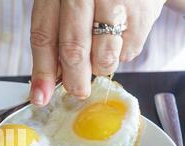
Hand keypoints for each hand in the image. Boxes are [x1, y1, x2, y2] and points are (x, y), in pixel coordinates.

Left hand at [30, 0, 165, 105]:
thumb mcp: (65, 4)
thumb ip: (56, 36)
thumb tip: (50, 80)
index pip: (44, 37)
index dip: (42, 72)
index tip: (40, 97)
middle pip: (74, 49)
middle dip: (73, 80)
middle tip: (77, 90)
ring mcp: (116, 0)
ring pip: (104, 57)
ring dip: (99, 68)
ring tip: (99, 55)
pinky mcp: (144, 10)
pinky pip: (129, 51)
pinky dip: (121, 54)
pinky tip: (119, 37)